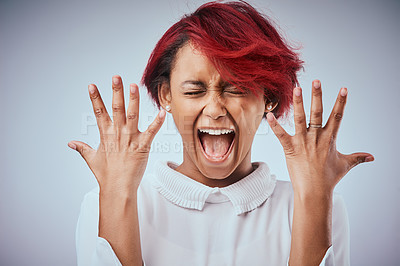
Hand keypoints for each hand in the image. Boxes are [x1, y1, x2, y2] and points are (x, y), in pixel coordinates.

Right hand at [68, 75, 165, 192]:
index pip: (98, 112)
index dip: (95, 98)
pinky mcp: (142, 146)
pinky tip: (162, 111)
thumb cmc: (106, 175)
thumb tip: (71, 143)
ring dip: (133, 100)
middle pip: (116, 108)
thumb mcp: (91, 159)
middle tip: (116, 77)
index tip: (92, 85)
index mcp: (105, 135)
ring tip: (134, 85)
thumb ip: (82, 148)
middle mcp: (118, 134)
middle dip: (116, 92)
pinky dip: (157, 122)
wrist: (117, 189)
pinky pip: (152, 132)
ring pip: (133, 115)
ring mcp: (130, 139)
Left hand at [267, 80, 373, 195]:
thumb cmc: (329, 179)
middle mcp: (316, 138)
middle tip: (316, 81)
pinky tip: (269, 114)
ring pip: (300, 119)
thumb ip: (357, 157)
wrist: (315, 192)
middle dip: (317, 96)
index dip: (341, 102)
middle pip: (318, 113)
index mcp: (329, 139)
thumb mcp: (345, 165)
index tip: (343, 89)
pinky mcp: (290, 149)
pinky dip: (274, 125)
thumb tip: (371, 157)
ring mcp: (303, 142)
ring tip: (296, 88)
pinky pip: (281, 135)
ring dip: (298, 103)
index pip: (337, 116)